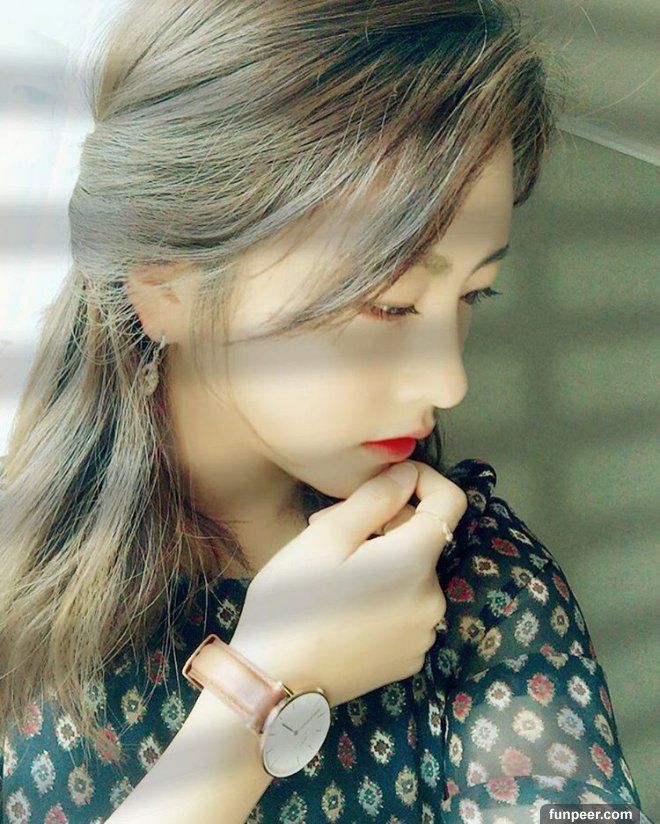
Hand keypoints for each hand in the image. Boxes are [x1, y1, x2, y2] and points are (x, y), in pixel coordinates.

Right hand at [230, 460, 467, 708]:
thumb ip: (375, 497)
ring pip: (411, 573)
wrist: (275, 681)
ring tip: (330, 569)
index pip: (450, 502)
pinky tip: (343, 604)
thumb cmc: (293, 602)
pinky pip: (406, 608)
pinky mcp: (410, 658)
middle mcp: (434, 598)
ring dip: (381, 559)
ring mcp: (425, 633)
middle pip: (423, 539)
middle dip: (384, 523)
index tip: (389, 481)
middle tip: (329, 527)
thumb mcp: (327, 535)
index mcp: (416, 562)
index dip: (425, 480)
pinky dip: (384, 593)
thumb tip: (409, 473)